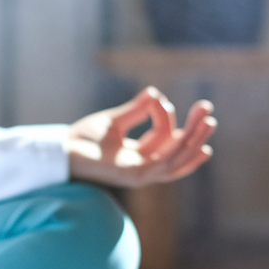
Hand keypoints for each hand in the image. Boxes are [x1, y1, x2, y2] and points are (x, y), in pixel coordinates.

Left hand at [67, 87, 215, 187]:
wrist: (60, 152)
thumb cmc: (81, 139)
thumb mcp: (112, 120)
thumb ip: (135, 110)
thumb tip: (156, 93)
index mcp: (138, 154)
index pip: (166, 139)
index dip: (168, 117)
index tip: (160, 99)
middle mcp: (142, 166)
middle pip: (177, 150)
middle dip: (195, 131)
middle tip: (208, 110)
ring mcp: (139, 174)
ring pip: (176, 159)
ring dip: (194, 140)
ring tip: (208, 121)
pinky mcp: (133, 176)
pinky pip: (163, 166)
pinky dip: (180, 155)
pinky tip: (196, 145)